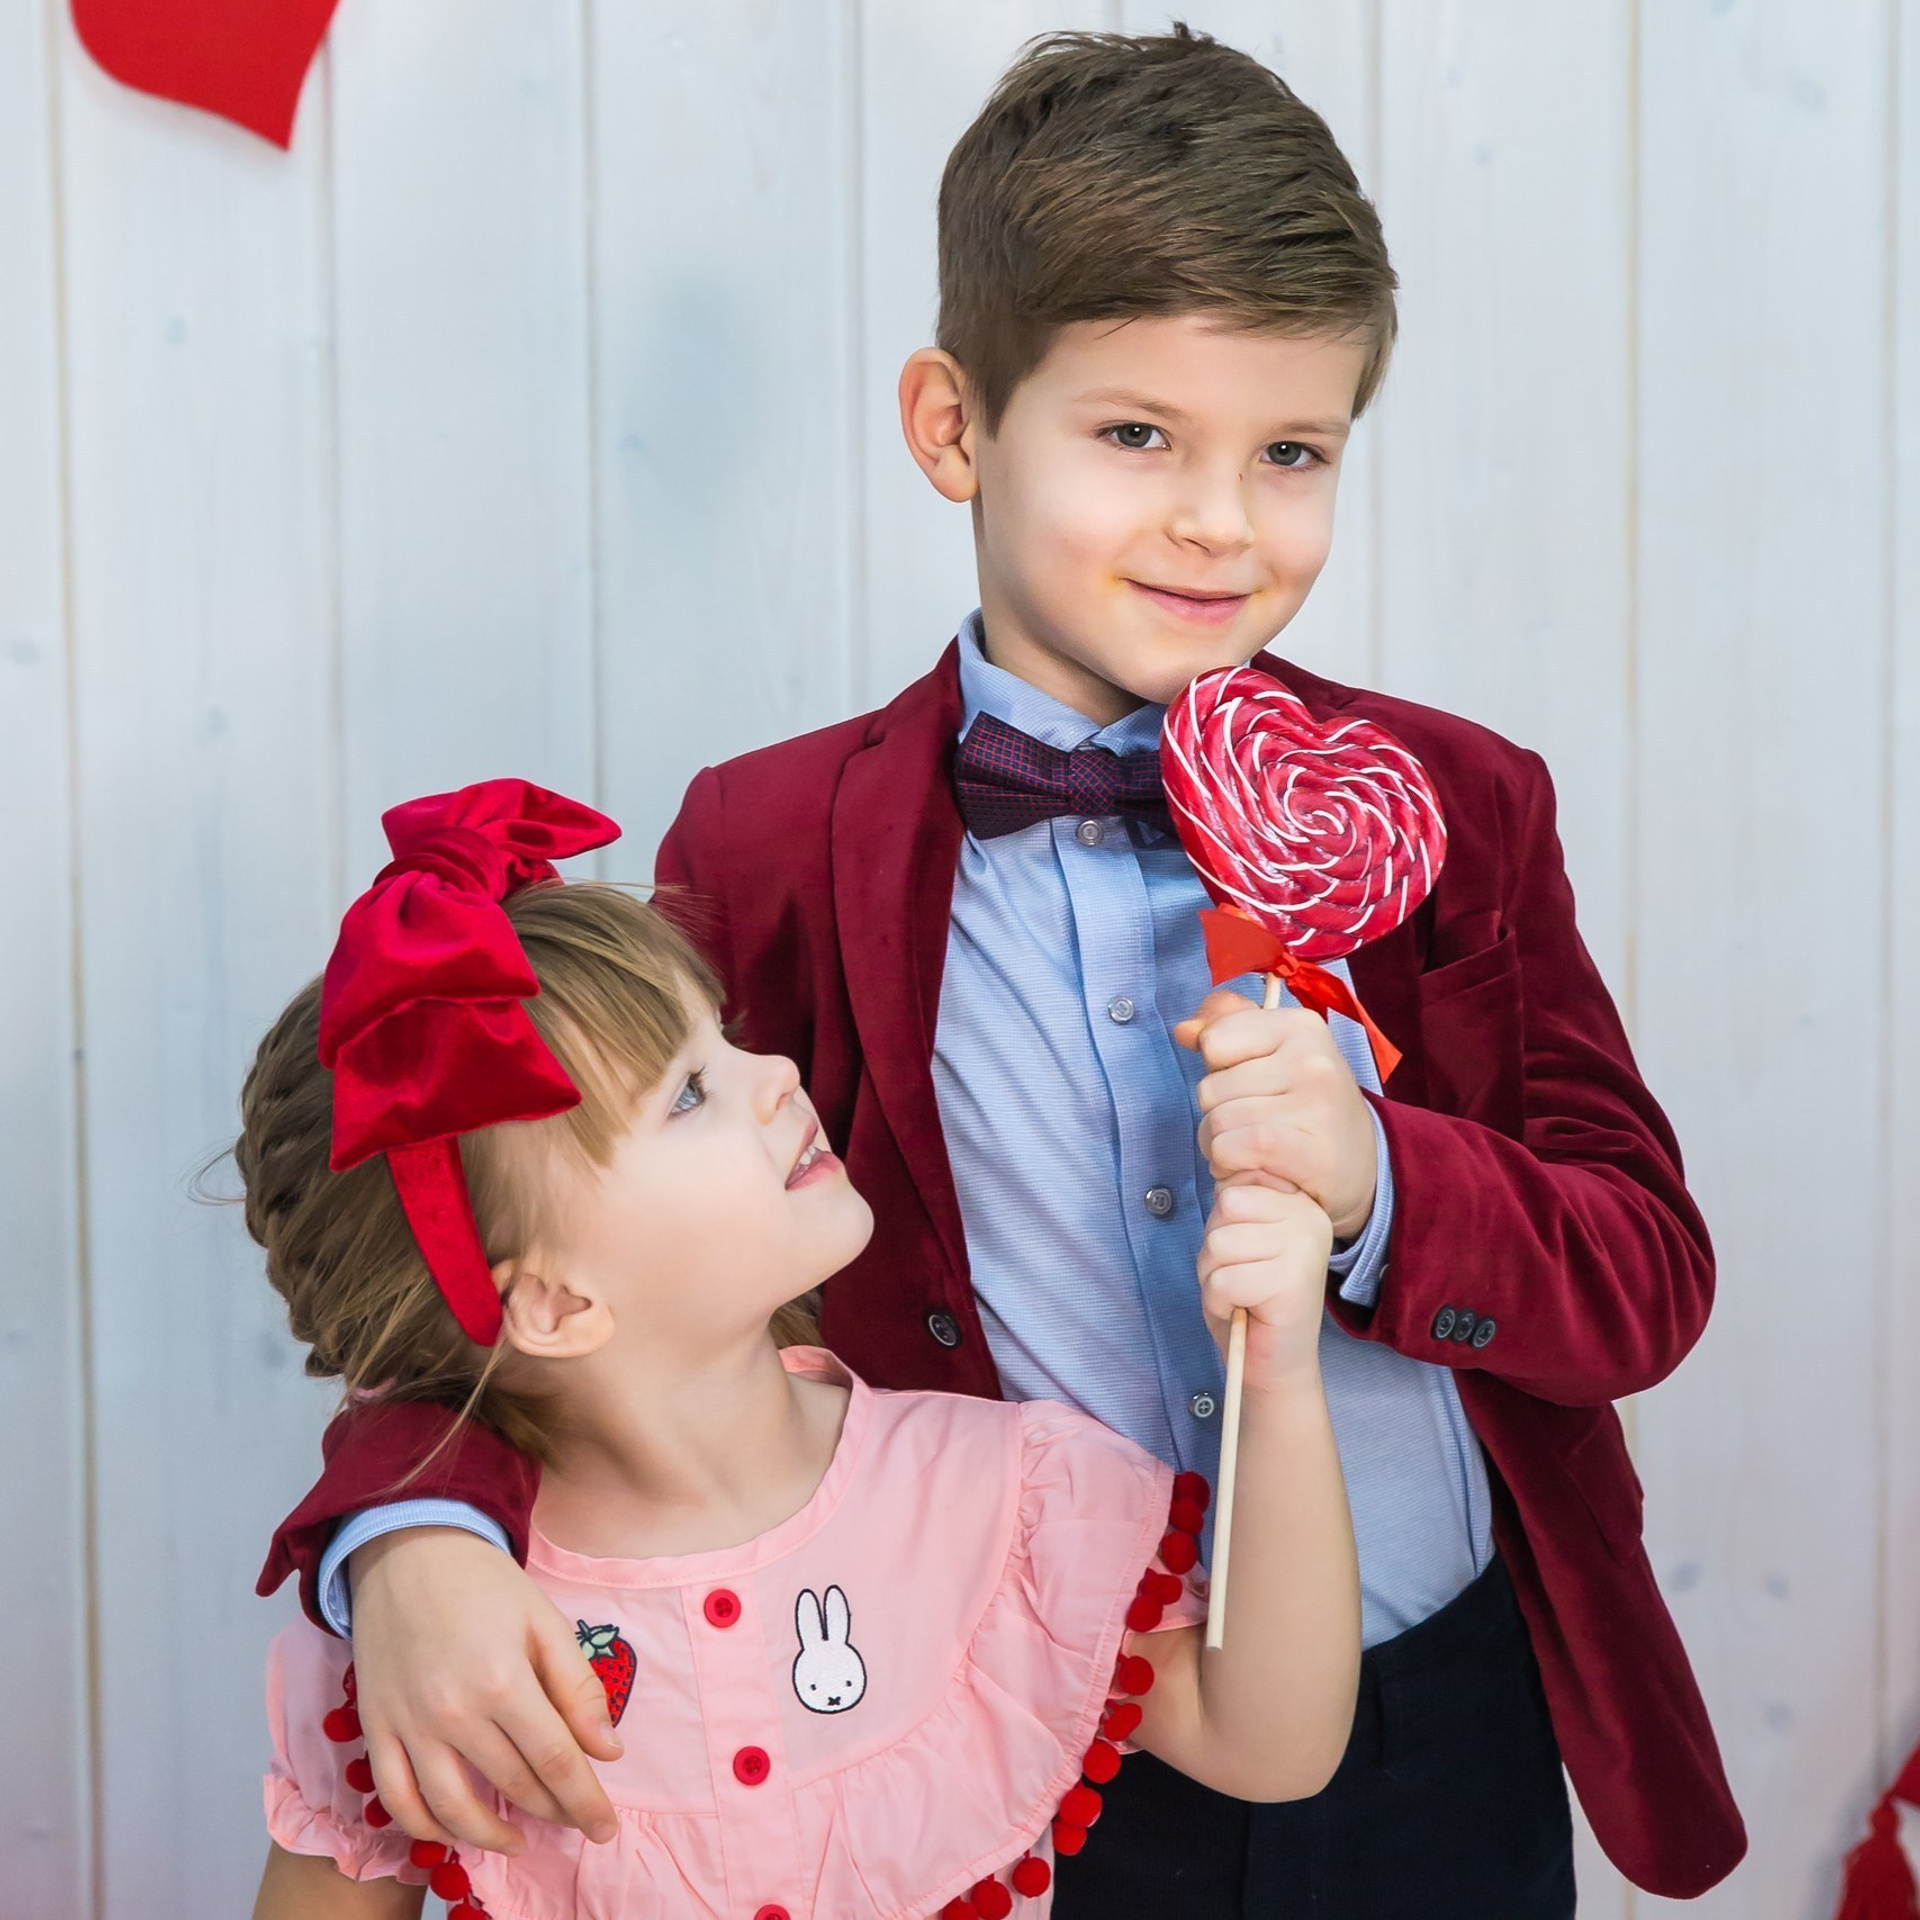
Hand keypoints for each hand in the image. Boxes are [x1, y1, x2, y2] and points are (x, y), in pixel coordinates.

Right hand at [349, 1528, 621, 1853]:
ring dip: (491, 1835)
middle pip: (511, 1785)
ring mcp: (409, 1725)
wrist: (409, 1551)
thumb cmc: (486, 1584)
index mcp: (505, 1681)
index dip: (584, 1801)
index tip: (605, 1827)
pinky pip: (397, 1798)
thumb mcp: (546, 1621)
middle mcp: (454, 1712)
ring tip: (521, 1840)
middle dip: (551, 1812)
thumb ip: (578, 1689)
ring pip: (452, 1808)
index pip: (555, 1761)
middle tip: (575, 1822)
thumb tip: (607, 1751)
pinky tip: (455, 1830)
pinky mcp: (376, 1728)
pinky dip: (425, 1827)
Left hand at [1176, 988, 1376, 1239]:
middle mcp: (1312, 1059)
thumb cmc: (1305, 1104)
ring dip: (1219, 1145)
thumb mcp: (1273, 1054)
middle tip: (1251, 1125)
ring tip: (1250, 1149)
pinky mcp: (1310, 1151)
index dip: (1218, 1069)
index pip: (1213, 1041)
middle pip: (1209, 1088)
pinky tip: (1253, 1166)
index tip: (1250, 1083)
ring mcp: (1315, 1104)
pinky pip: (1232, 1149)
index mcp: (1300, 1026)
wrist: (1361, 1165)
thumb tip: (1184, 1031)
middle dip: (1216, 1113)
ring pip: (1216, 1122)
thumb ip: (1226, 1028)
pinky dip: (1228, 1164)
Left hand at [1195, 1178, 1335, 1386]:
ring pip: (1219, 1242)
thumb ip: (1235, 1206)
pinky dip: (1219, 1301)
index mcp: (1298, 1201)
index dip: (1222, 1223)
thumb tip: (1225, 1177)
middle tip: (1241, 1278)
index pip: (1235, 1183)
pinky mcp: (1292, 1282)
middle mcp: (1309, 1217)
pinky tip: (1245, 1312)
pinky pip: (1224, 1279)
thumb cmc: (1249, 1299)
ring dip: (1215, 1275)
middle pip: (1225, 1206)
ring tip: (1243, 1294)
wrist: (1274, 1364)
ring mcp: (1304, 1247)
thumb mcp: (1237, 1238)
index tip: (1246, 1253)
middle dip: (1215, 1248)